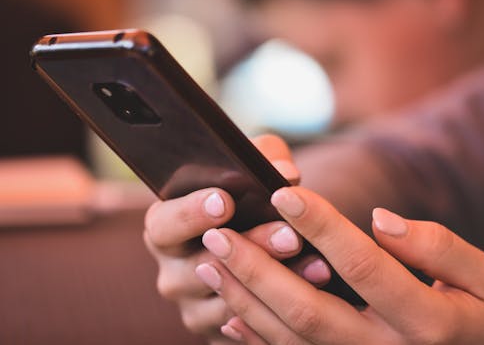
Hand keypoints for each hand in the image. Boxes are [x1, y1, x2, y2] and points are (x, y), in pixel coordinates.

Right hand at [143, 135, 329, 343]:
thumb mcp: (248, 171)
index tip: (227, 200)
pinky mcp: (215, 332)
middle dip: (250, 248)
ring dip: (276, 283)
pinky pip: (245, 328)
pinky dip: (279, 309)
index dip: (191, 212)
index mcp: (166, 228)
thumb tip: (284, 172)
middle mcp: (171, 270)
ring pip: (228, 300)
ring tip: (318, 265)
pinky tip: (313, 294)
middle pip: (200, 265)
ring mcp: (192, 306)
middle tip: (290, 236)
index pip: (163, 222)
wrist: (257, 246)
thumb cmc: (248, 201)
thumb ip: (262, 157)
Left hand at [197, 186, 483, 343]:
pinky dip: (254, 337)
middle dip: (257, 268)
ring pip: (289, 337)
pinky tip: (227, 311)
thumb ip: (437, 247)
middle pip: (308, 308)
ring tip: (209, 263)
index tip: (282, 192)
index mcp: (425, 321)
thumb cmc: (483, 320)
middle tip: (217, 233)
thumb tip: (381, 221)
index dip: (320, 225)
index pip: (361, 265)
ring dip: (244, 299)